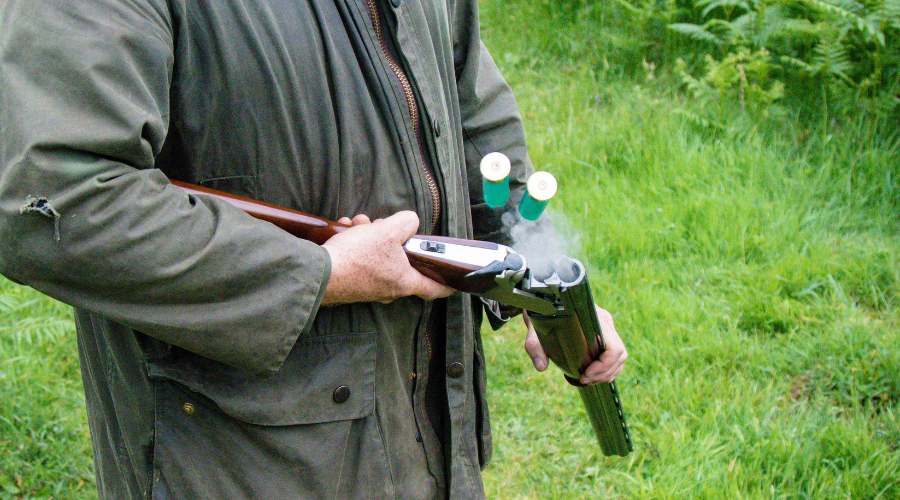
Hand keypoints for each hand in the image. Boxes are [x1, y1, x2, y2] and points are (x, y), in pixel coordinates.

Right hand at [321, 211, 454, 304]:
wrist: (320, 273)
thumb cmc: (357, 256)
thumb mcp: (388, 231)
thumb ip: (407, 223)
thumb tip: (410, 222)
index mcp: (405, 281)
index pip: (434, 288)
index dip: (446, 284)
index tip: (454, 281)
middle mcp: (389, 289)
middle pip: (402, 262)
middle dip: (393, 239)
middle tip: (382, 226)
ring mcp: (369, 288)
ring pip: (379, 257)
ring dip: (370, 236)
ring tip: (357, 224)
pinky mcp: (352, 284)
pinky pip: (361, 260)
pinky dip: (355, 244)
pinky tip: (344, 230)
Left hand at [523, 304, 626, 383]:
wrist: (544, 301)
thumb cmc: (541, 311)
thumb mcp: (535, 326)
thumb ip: (535, 344)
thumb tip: (541, 367)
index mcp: (595, 318)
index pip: (615, 347)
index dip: (604, 366)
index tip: (585, 374)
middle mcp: (605, 323)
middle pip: (620, 356)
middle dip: (603, 373)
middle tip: (583, 380)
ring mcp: (606, 330)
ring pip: (619, 359)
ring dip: (605, 374)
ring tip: (585, 379)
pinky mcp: (603, 336)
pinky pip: (614, 358)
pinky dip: (605, 371)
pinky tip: (589, 375)